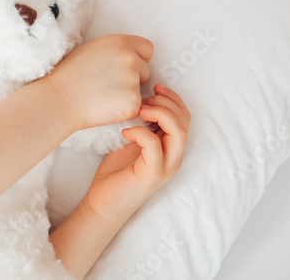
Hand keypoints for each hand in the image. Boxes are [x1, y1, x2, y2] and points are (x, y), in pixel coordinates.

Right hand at [48, 34, 152, 130]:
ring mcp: (133, 81)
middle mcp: (130, 58)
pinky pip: (136, 106)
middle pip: (146, 70)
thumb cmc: (70, 75)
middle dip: (134, 78)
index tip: (127, 67)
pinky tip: (105, 106)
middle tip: (109, 84)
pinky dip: (124, 109)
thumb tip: (130, 57)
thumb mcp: (93, 49)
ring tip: (103, 95)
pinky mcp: (133, 102)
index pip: (147, 48)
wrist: (60, 98)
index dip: (139, 58)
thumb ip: (115, 50)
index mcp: (120, 42)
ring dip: (128, 94)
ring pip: (140, 89)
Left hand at [81, 83, 190, 224]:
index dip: (173, 98)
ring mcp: (165, 167)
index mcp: (171, 148)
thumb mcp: (131, 140)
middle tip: (144, 99)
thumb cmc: (116, 171)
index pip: (185, 117)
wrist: (103, 202)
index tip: (154, 87)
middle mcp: (174, 157)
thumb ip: (142, 124)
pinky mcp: (152, 174)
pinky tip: (125, 131)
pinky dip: (140, 131)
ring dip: (159, 113)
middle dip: (166, 102)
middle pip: (185, 121)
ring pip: (178, 132)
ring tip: (138, 110)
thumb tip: (139, 98)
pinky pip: (154, 145)